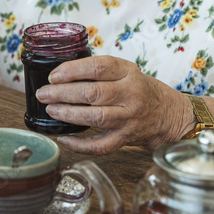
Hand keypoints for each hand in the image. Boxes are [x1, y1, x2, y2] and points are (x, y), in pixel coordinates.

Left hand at [34, 55, 191, 153]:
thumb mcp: (127, 71)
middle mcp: (131, 94)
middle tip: (44, 94)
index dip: (72, 70)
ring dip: (69, 114)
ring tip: (51, 109)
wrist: (169, 115)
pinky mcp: (126, 138)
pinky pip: (101, 145)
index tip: (54, 75)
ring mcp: (129, 118)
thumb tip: (62, 73)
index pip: (98, 67)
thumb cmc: (142, 90)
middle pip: (93, 93)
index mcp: (129, 72)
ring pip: (95, 117)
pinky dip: (80, 144)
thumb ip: (101, 71)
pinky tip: (64, 139)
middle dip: (63, 93)